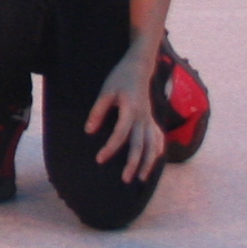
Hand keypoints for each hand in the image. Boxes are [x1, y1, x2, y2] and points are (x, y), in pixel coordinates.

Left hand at [85, 43, 168, 180]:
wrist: (138, 67)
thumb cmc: (119, 79)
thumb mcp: (105, 91)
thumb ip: (97, 111)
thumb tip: (89, 131)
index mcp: (130, 109)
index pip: (120, 134)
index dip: (110, 148)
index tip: (99, 159)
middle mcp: (143, 117)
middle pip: (140, 145)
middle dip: (133, 163)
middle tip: (125, 180)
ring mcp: (150, 119)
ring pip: (152, 145)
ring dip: (148, 162)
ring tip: (140, 178)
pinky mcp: (152, 119)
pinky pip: (158, 138)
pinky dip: (157, 151)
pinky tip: (153, 161)